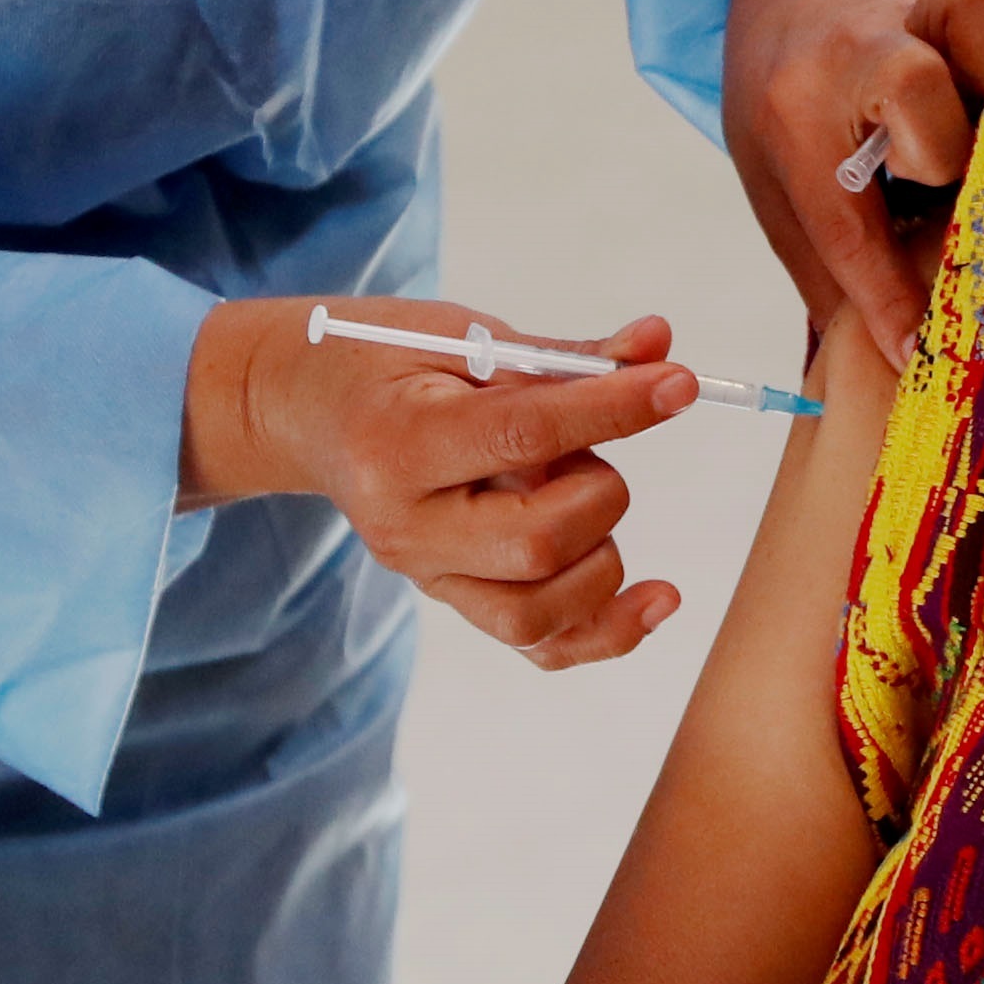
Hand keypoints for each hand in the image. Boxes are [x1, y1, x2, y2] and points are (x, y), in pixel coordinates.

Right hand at [180, 298, 691, 667]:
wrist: (303, 410)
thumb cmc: (385, 363)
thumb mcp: (463, 337)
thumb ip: (563, 357)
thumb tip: (658, 345)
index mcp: (398, 442)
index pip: (522, 434)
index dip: (612, 408)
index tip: (680, 383)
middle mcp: (407, 526)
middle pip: (536, 544)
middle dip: (598, 493)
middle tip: (586, 454)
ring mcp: (426, 575)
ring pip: (539, 614)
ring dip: (600, 558)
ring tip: (581, 498)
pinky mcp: (452, 601)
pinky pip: (539, 646)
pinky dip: (608, 630)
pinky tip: (657, 598)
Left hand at [724, 0, 983, 337]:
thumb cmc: (794, 112)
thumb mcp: (783, 195)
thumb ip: (837, 272)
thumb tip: (904, 369)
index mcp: (798, 121)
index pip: (847, 222)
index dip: (891, 298)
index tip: (920, 352)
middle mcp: (861, 56)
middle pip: (913, 85)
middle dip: (948, 152)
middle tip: (963, 191)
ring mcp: (916, 4)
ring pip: (964, 1)